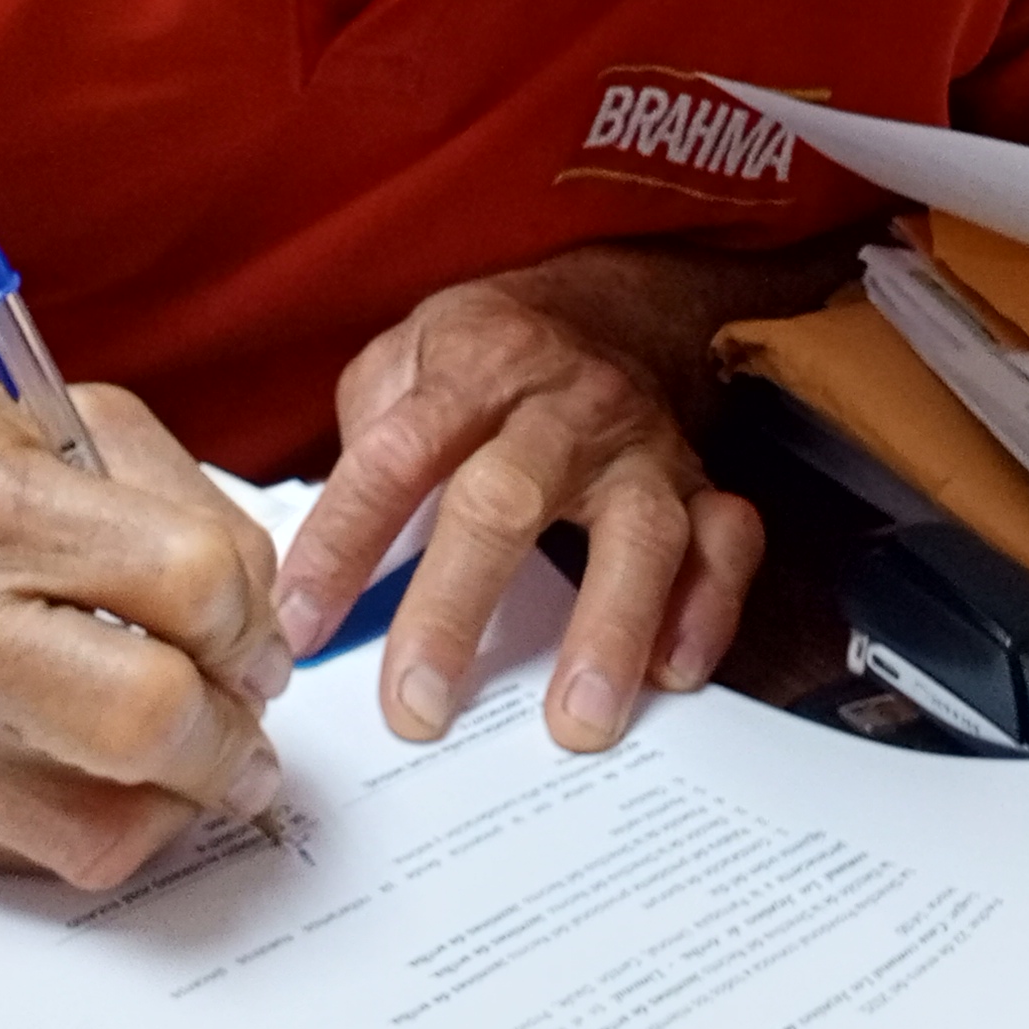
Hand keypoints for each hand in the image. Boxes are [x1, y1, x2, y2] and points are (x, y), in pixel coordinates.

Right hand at [0, 376, 293, 890]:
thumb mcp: (59, 423)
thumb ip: (186, 506)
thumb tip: (265, 627)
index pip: (186, 582)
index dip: (252, 623)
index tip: (252, 637)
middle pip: (145, 723)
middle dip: (229, 736)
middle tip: (239, 719)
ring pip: (97, 830)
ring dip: (175, 804)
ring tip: (180, 755)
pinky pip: (30, 858)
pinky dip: (92, 822)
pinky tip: (90, 768)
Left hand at [273, 265, 765, 753]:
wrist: (610, 305)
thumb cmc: (486, 358)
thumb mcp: (404, 360)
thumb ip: (363, 443)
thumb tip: (315, 559)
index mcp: (474, 367)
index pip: (396, 456)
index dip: (343, 544)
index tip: (300, 627)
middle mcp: (564, 406)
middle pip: (507, 502)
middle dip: (456, 609)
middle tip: (417, 707)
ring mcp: (642, 447)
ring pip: (639, 533)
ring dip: (609, 629)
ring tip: (577, 723)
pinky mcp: (702, 483)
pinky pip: (727, 545)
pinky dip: (710, 610)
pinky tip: (673, 675)